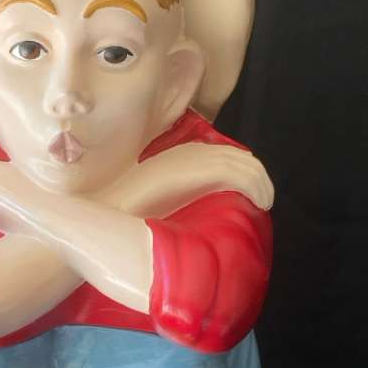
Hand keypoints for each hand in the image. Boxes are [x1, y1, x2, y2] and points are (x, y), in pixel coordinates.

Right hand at [97, 141, 273, 216]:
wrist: (104, 211)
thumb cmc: (123, 213)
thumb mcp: (155, 202)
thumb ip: (174, 199)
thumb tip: (186, 215)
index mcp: (179, 156)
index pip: (222, 155)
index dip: (241, 170)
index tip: (250, 193)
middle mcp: (188, 152)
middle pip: (236, 156)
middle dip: (255, 176)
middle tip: (263, 199)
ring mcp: (191, 160)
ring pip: (241, 163)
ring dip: (259, 182)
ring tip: (264, 202)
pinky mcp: (195, 172)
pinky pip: (237, 173)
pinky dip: (255, 185)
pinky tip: (260, 202)